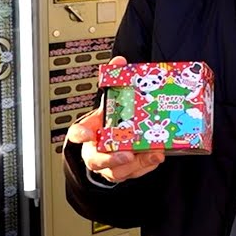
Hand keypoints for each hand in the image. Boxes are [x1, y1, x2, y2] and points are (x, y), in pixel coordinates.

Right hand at [66, 56, 165, 182]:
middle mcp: (94, 152)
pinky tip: (158, 157)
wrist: (110, 142)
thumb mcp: (110, 103)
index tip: (87, 134)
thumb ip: (113, 82)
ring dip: (137, 164)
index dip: (80, 134)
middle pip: (96, 160)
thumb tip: (119, 61)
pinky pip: (134, 174)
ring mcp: (109, 165)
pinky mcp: (124, 172)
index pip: (77, 134)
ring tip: (154, 154)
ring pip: (117, 172)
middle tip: (126, 153)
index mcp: (87, 133)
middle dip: (111, 159)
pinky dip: (146, 167)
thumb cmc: (108, 122)